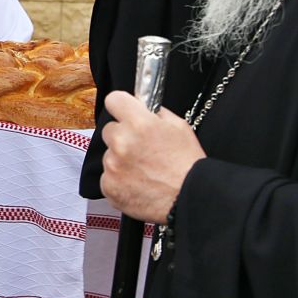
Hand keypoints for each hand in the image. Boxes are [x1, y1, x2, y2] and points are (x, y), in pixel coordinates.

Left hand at [99, 91, 205, 223]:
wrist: (189, 197)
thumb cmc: (187, 164)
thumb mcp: (179, 127)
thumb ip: (157, 113)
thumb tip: (144, 108)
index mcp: (138, 123)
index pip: (114, 100)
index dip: (121, 106)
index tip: (125, 112)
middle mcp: (121, 142)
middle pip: (110, 130)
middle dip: (123, 136)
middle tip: (141, 148)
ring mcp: (112, 166)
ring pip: (109, 155)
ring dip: (121, 160)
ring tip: (143, 170)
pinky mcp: (109, 187)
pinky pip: (108, 177)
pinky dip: (119, 180)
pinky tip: (138, 183)